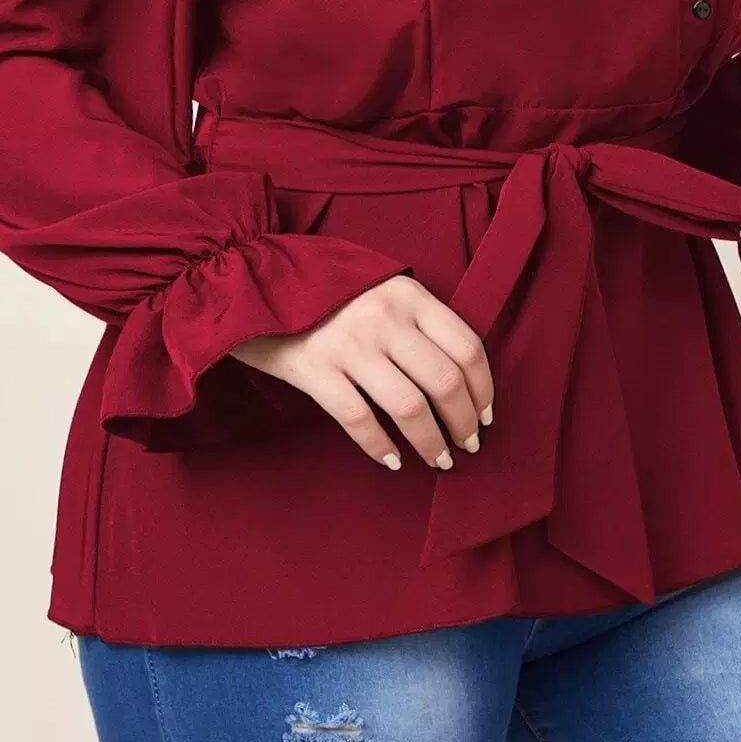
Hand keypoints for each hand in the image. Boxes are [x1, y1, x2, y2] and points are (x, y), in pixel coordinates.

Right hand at [228, 274, 494, 471]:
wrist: (255, 280)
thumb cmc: (327, 289)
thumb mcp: (381, 286)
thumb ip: (417, 317)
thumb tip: (459, 372)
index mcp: (408, 294)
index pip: (467, 347)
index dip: (483, 389)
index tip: (485, 416)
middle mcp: (385, 317)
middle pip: (444, 382)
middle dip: (464, 423)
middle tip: (468, 446)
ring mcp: (350, 344)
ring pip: (409, 408)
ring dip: (432, 442)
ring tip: (440, 460)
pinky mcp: (316, 370)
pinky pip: (359, 419)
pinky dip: (380, 446)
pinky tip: (391, 461)